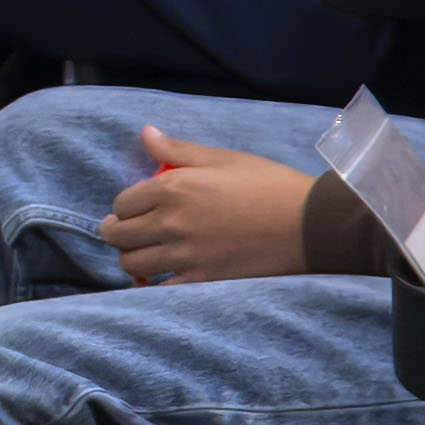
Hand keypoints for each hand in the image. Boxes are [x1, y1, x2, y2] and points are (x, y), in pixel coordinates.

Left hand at [102, 125, 320, 281]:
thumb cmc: (267, 184)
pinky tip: (159, 278)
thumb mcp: (222, 158)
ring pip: (131, 264)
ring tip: (143, 253)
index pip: (122, 202)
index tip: (135, 206)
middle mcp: (171, 223)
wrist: (307, 224)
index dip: (125, 204)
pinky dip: (152, 286)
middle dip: (117, 231)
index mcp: (173, 188)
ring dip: (131, 258)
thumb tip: (145, 133)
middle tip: (127, 230)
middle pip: (118, 235)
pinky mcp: (201, 281)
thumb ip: (177, 150)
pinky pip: (159, 290)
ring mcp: (185, 256)